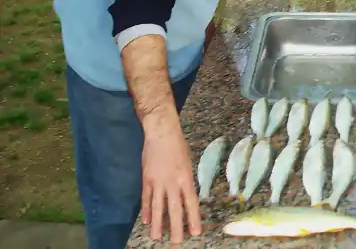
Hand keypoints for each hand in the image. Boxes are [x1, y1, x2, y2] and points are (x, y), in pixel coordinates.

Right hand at [140, 109, 201, 243]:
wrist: (162, 133)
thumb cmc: (178, 146)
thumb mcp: (188, 164)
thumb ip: (186, 181)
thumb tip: (186, 197)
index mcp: (186, 178)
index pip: (191, 203)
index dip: (193, 219)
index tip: (195, 232)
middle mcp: (173, 183)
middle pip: (174, 209)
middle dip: (175, 227)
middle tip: (176, 242)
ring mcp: (158, 182)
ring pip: (157, 208)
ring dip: (157, 224)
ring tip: (156, 238)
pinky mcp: (146, 179)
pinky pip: (146, 198)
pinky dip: (146, 211)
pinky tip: (146, 221)